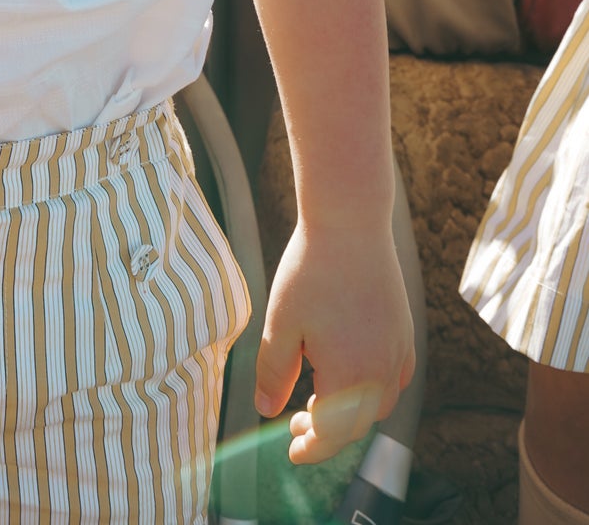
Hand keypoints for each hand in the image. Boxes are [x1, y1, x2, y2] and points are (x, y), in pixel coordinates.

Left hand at [255, 221, 414, 463]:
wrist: (349, 222)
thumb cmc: (310, 271)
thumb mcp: (280, 323)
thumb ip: (274, 372)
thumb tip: (268, 411)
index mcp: (350, 377)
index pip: (331, 433)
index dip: (311, 448)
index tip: (291, 451)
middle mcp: (382, 372)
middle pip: (356, 425)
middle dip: (326, 433)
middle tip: (295, 424)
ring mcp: (398, 351)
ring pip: (379, 404)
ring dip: (351, 414)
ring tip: (320, 400)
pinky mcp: (405, 332)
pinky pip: (395, 378)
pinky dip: (375, 390)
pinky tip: (354, 377)